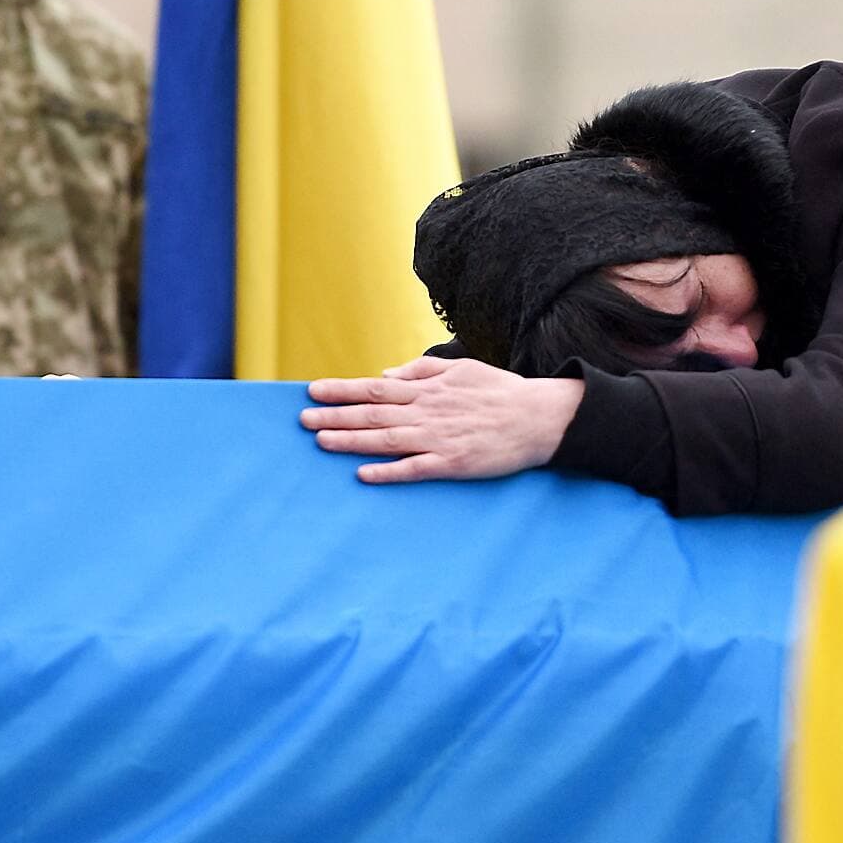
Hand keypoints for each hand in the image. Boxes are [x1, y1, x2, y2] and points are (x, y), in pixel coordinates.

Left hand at [302, 355, 584, 483]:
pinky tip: (363, 474)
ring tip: (320, 442)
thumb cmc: (501, 392)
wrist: (540, 418)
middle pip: (373, 413)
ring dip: (351, 440)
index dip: (342, 389)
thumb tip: (386, 374)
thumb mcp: (462, 368)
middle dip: (335, 416)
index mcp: (428, 389)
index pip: (376, 387)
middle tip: (302, 420)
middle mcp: (428, 412)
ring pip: (386, 439)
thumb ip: (422, 370)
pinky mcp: (453, 464)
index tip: (312, 390)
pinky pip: (415, 469)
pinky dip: (388, 471)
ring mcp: (439, 439)